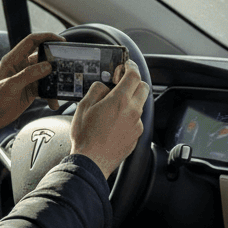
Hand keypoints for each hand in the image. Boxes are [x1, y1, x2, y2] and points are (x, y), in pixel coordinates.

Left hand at [0, 32, 61, 136]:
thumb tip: (47, 66)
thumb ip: (28, 75)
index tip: (60, 41)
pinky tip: (53, 103)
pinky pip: (44, 89)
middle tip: (67, 66)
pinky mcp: (29, 91)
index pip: (31, 41)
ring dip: (54, 81)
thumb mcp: (10, 86)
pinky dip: (51, 95)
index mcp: (13, 60)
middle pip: (42, 58)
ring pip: (45, 75)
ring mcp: (26, 79)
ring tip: (61, 88)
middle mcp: (20, 67)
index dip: (46, 37)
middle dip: (55, 61)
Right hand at [69, 61, 148, 178]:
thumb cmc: (86, 136)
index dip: (130, 67)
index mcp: (119, 101)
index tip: (126, 66)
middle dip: (134, 82)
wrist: (92, 162)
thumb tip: (104, 86)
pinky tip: (115, 122)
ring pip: (141, 104)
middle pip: (143, 87)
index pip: (134, 75)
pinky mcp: (137, 136)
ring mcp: (137, 124)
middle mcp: (132, 111)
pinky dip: (129, 116)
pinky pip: (137, 120)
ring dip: (132, 100)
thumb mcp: (84, 106)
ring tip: (114, 106)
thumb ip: (97, 90)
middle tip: (122, 83)